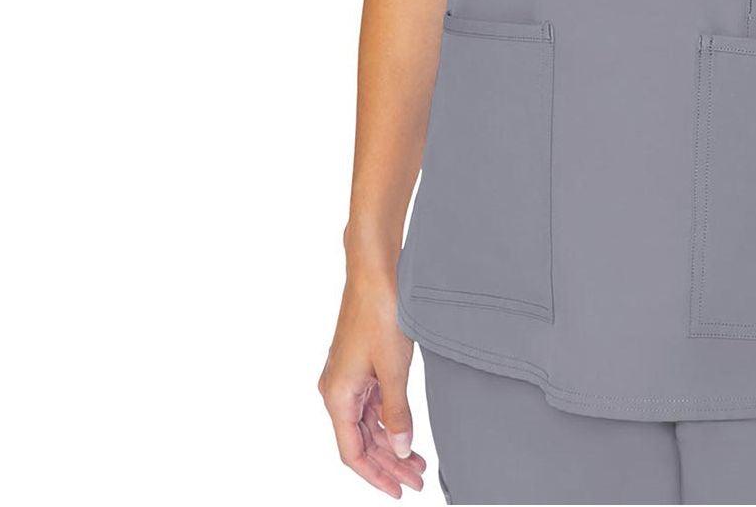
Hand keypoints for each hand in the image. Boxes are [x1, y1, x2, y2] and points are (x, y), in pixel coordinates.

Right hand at [319, 271, 428, 496]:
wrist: (375, 271)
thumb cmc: (380, 313)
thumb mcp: (394, 369)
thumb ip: (397, 412)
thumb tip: (402, 449)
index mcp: (337, 396)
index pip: (353, 452)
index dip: (376, 475)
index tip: (399, 491)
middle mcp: (336, 390)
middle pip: (361, 440)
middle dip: (389, 462)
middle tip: (418, 479)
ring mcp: (348, 376)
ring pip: (367, 423)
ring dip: (391, 442)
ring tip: (418, 461)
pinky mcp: (360, 364)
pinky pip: (371, 403)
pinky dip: (389, 419)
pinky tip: (406, 429)